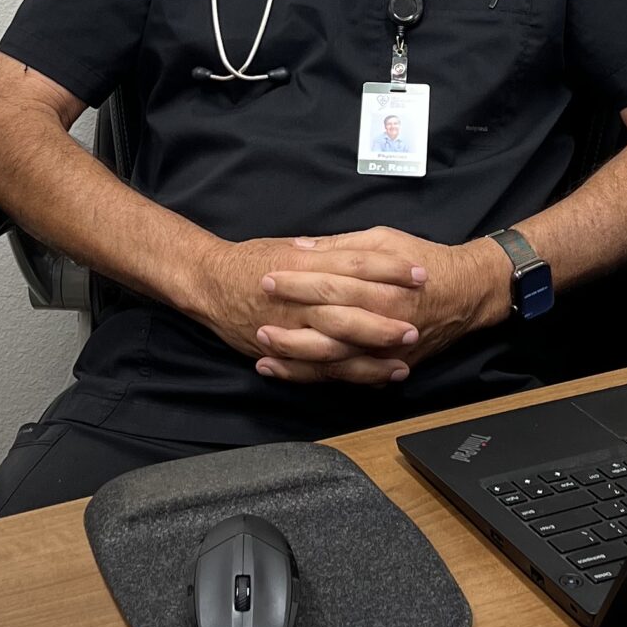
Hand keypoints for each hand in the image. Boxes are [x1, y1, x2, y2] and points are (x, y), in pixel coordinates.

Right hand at [186, 235, 426, 384]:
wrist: (207, 282)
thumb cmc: (249, 261)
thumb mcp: (289, 246)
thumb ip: (322, 250)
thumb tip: (353, 251)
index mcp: (305, 263)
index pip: (356, 264)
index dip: (389, 269)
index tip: (419, 272)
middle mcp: (299, 298)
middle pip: (350, 308)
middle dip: (384, 320)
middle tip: (416, 325)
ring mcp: (290, 328)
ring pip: (336, 345)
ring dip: (370, 356)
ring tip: (401, 362)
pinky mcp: (281, 351)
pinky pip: (317, 369)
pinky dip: (343, 375)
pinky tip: (371, 380)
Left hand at [254, 227, 509, 386]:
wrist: (468, 293)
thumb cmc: (426, 261)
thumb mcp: (385, 239)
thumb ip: (342, 247)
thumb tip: (301, 248)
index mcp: (381, 286)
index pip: (331, 285)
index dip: (297, 282)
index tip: (267, 277)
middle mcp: (383, 322)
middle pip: (329, 327)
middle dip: (290, 326)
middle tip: (257, 321)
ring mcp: (386, 350)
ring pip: (334, 360)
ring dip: (296, 359)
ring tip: (263, 353)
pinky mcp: (387, 367)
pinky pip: (347, 377)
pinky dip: (316, 377)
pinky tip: (288, 372)